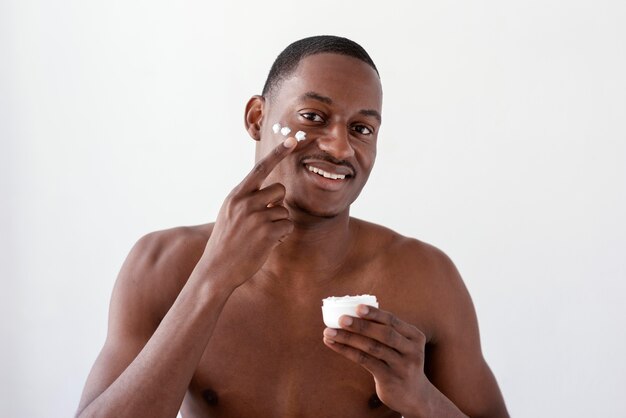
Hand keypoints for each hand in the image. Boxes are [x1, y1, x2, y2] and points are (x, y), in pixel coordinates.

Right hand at [199, 137, 297, 288]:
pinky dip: (281, 235)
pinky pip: (287, 226)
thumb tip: (273, 191)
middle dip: (278, 203)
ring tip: (261, 235)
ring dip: (279, 222)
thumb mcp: (230, 213)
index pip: (260, 168)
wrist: (216, 269)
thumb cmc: (226, 242)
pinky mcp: (267, 233)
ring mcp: (256, 217)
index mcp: (236, 195)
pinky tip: (266, 243)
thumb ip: (247, 199)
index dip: (278, 153)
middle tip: (264, 219)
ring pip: (284, 210)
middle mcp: (246, 202)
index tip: (292, 140)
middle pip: (279, 189)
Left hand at [322, 305, 429, 414]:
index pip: (393, 321)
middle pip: (384, 334)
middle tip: (341, 319)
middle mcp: (412, 350)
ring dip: (348, 338)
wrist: (414, 396)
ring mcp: (402, 366)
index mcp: (415, 336)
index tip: (357, 307)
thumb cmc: (399, 362)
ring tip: (329, 332)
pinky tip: (334, 345)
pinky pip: (365, 362)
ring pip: (372, 348)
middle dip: (361, 325)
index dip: (375, 313)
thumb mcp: (401, 346)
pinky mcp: (390, 379)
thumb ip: (385, 331)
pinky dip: (347, 351)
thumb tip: (354, 313)